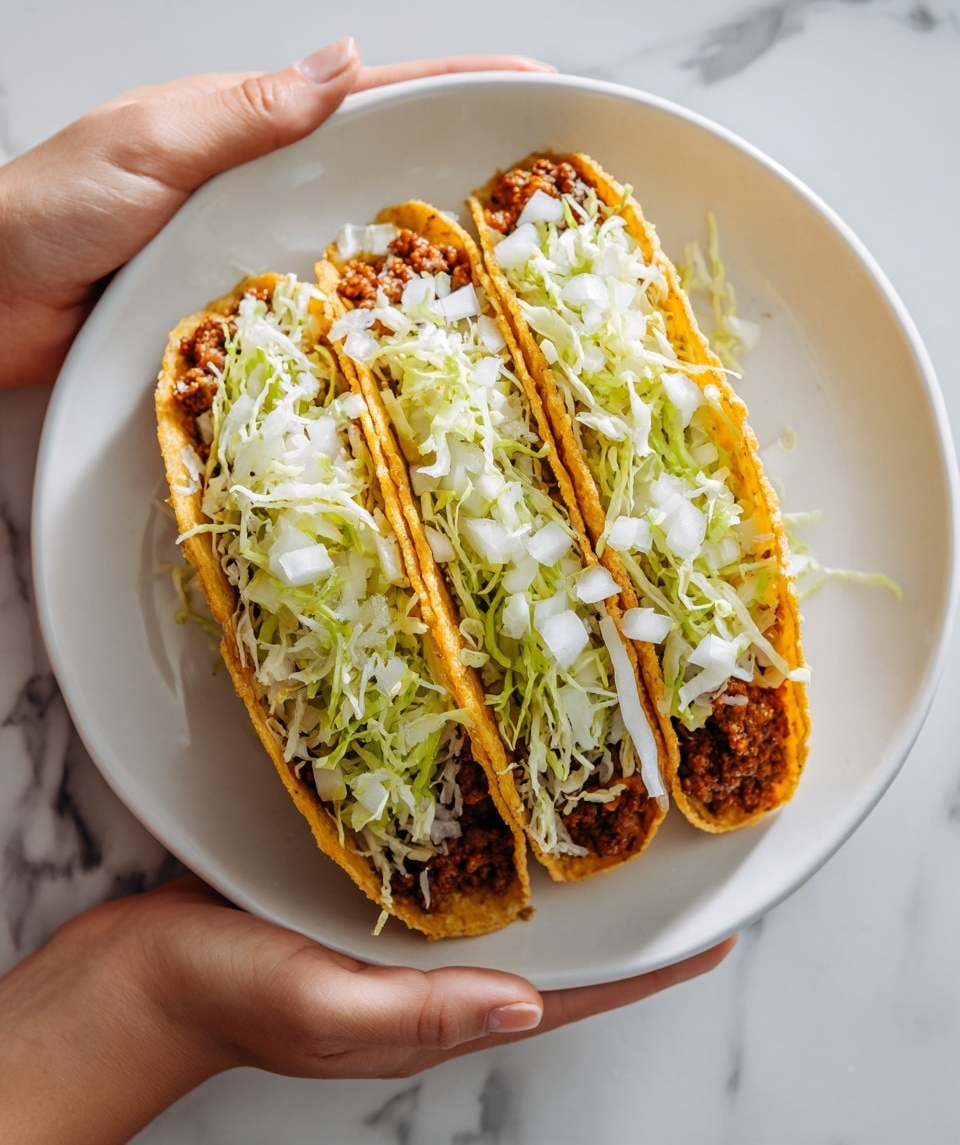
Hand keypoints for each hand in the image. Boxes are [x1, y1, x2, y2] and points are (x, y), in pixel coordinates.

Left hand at [0, 39, 552, 388]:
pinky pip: (318, 308)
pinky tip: (409, 328)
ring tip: (502, 260)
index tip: (525, 84)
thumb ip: (247, 111)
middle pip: (379, 169)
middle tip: (536, 187)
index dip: (447, 85)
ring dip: (423, 249)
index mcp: (249, 126)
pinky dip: (366, 311)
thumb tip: (345, 62)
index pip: (367, 95)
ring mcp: (255, 251)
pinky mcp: (242, 311)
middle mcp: (264, 187)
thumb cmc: (51, 210)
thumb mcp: (152, 141)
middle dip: (456, 166)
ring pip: (356, 244)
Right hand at [0, 876, 733, 1144]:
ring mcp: (407, 933)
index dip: (648, 969)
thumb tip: (528, 1004)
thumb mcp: (327, 1012)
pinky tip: (504, 794)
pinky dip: (488, 837)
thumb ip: (425, 1011)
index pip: (573, 994)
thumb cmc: (226, 997)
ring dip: (564, 868)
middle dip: (620, 908)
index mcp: (443, 1008)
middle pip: (555, 943)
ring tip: (616, 812)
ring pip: (508, 899)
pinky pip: (449, 866)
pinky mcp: (368, 892)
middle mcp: (440, 970)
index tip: (718, 932)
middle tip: (678, 849)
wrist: (141, 975)